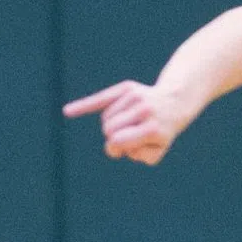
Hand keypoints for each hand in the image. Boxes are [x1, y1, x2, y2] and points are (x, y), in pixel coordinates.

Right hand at [64, 80, 196, 165]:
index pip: (118, 141)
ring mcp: (136, 97)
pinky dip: (84, 105)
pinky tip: (67, 112)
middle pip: (109, 128)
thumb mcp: (156, 150)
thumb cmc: (162, 132)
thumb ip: (136, 154)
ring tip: (130, 123)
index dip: (114, 148)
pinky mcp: (128, 87)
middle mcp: (144, 110)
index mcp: (153, 129)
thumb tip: (114, 145)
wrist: (174, 103)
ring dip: (112, 124)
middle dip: (112, 136)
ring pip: (106, 116)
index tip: (120, 150)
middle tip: (126, 137)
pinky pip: (102, 97)